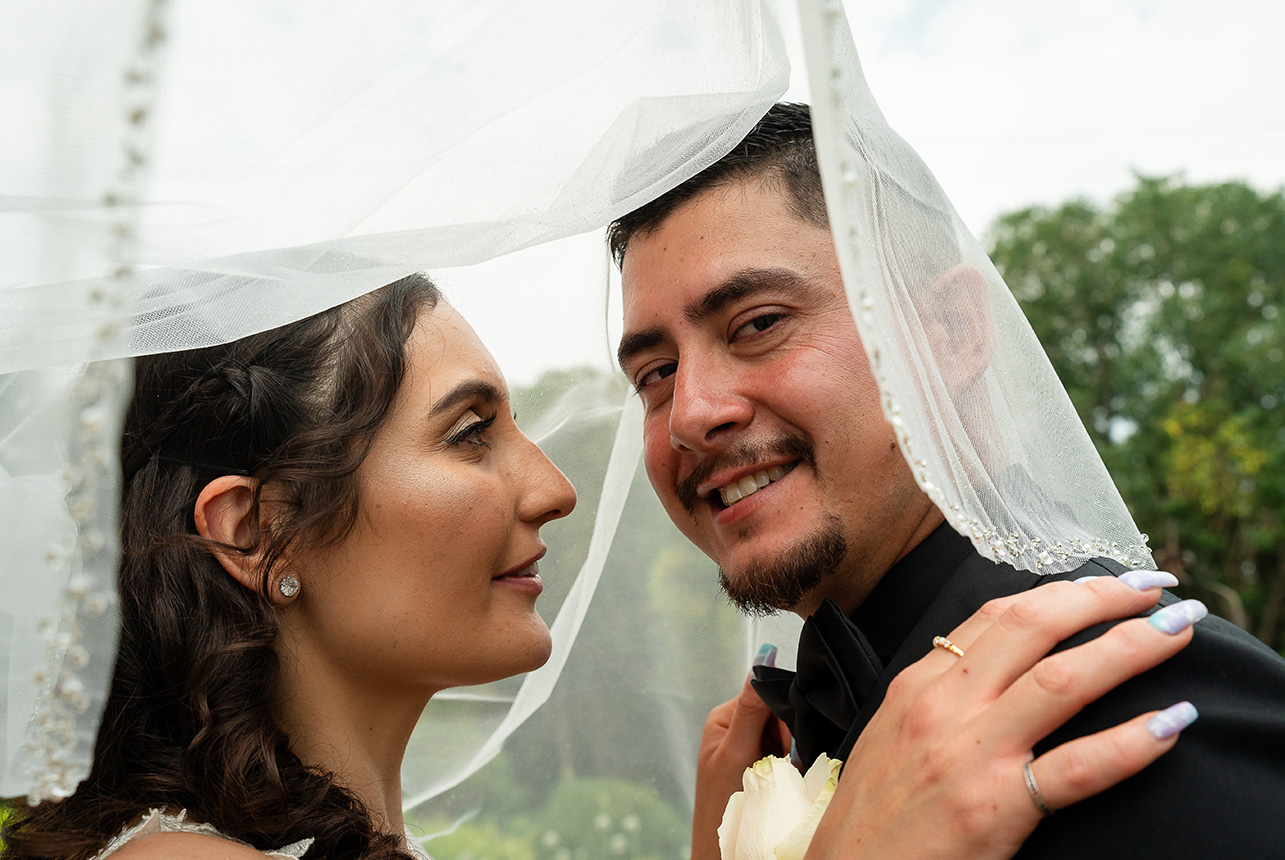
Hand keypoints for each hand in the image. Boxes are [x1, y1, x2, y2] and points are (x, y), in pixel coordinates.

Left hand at [693, 668, 792, 859]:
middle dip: (786, 744)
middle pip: (779, 720)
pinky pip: (785, 762)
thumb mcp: (736, 753)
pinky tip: (779, 789)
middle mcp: (735, 730)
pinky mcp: (758, 771)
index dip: (781, 721)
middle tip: (777, 768)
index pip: (766, 698)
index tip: (781, 746)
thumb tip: (764, 657)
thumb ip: (751, 710)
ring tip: (776, 783)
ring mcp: (747, 752)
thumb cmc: (720, 806)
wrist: (722, 853)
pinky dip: (788, 775)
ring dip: (788, 762)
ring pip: (786, 742)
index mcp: (725, 718)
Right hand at [804, 575, 1201, 859]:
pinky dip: (1131, 743)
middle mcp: (944, 707)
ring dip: (1130, 648)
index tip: (1108, 583)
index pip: (998, 614)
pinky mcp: (995, 809)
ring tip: (1177, 633)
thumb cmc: (876, 812)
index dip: (1062, 591)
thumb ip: (943, 695)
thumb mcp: (894, 732)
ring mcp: (971, 754)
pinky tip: (1171, 724)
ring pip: (1063, 681)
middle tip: (1156, 590)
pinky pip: (1077, 768)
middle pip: (1036, 628)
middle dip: (1104, 599)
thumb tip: (1002, 665)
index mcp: (919, 684)